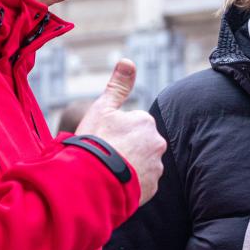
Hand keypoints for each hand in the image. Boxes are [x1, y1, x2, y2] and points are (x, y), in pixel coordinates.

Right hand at [76, 59, 165, 205]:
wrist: (92, 181)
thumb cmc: (96, 142)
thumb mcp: (103, 108)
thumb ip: (118, 85)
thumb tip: (128, 60)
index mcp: (146, 121)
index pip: (132, 123)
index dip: (115, 131)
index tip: (103, 139)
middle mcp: (157, 143)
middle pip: (139, 143)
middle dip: (126, 148)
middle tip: (105, 155)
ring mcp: (156, 167)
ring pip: (142, 164)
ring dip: (129, 166)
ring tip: (109, 171)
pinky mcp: (152, 188)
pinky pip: (142, 183)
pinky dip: (131, 183)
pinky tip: (115, 183)